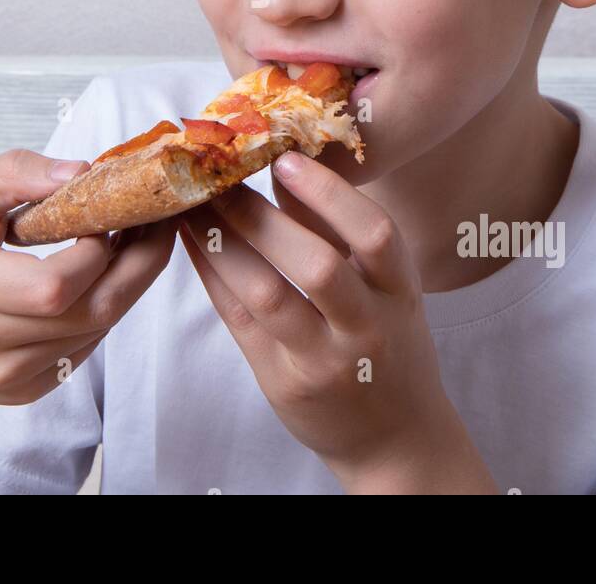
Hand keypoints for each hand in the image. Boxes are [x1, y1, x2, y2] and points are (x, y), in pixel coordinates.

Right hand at [0, 148, 177, 409]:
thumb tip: (81, 171)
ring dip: (128, 283)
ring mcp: (4, 373)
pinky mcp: (25, 390)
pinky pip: (88, 347)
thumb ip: (15, 173)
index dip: (94, 251)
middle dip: (137, 263)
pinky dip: (105, 309)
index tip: (102, 215)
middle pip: (91, 310)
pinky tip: (103, 277)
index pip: (51, 286)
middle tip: (153, 223)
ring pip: (98, 329)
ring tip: (133, 242)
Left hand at [178, 151, 494, 492]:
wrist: (394, 437)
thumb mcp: (385, 289)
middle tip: (222, 178)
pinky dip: (214, 276)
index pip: (376, 236)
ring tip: (197, 205)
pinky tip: (194, 243)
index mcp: (400, 294)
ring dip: (225, 243)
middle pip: (317, 267)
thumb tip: (284, 169)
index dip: (330, 194)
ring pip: (269, 295)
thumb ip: (339, 235)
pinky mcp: (283, 382)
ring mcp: (324, 361)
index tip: (286, 159)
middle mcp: (367, 328)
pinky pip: (240, 321)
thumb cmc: (387, 344)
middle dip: (261, 216)